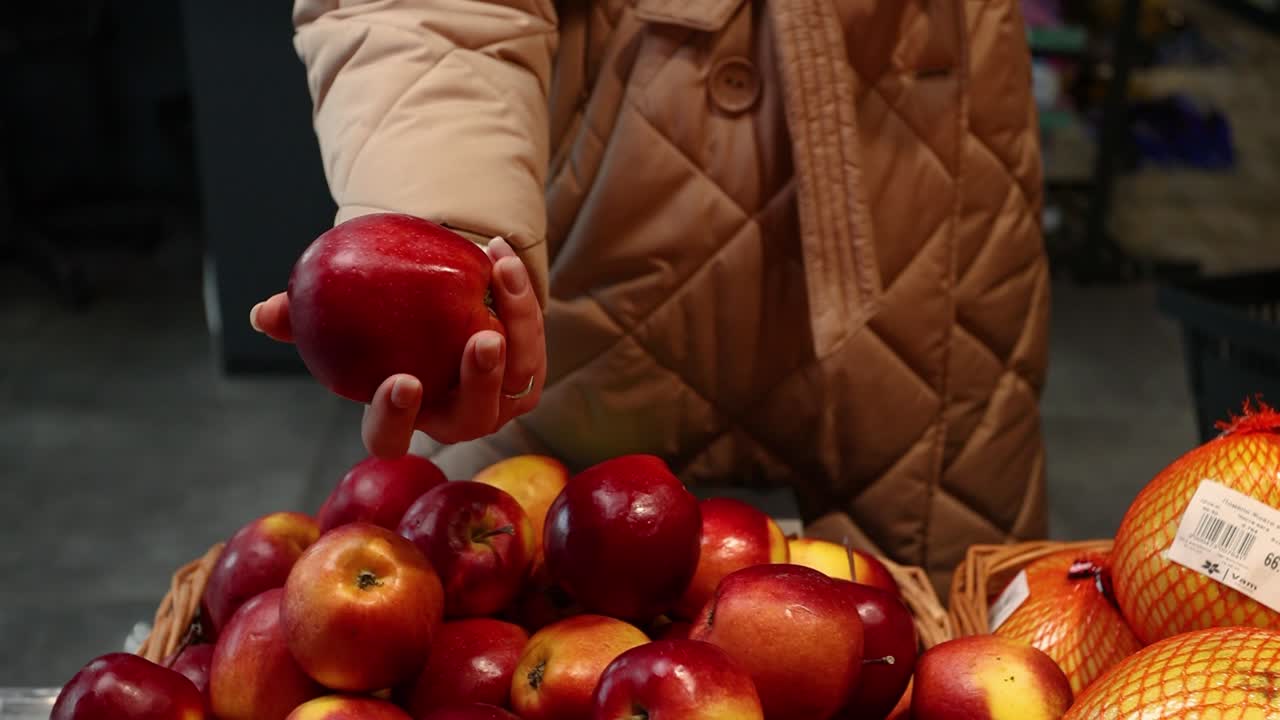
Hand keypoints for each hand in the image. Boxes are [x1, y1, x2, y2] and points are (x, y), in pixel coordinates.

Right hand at [251, 237, 546, 456]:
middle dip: (480, 380)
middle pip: (472, 418)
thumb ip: (304, 315)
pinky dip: (519, 296)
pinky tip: (498, 253)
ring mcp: (497, 402)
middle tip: (483, 338)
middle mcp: (454, 420)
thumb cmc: (381, 319)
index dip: (396, 419)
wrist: (437, 304)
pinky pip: (532, 339)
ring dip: (516, 324)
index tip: (401, 380)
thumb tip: (265, 313)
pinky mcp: (527, 374)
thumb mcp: (344, 312)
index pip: (390, 438)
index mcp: (403, 417)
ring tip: (497, 273)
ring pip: (515, 376)